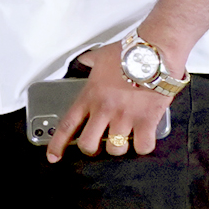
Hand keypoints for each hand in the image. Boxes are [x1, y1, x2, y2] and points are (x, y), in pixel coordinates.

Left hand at [49, 45, 173, 164]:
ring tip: (124, 138)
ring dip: (119, 147)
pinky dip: (143, 146)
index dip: (57, 145)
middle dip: (91, 149)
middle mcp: (104, 110)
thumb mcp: (100, 56)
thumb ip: (89, 62)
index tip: (53, 157)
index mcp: (89, 97)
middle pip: (88, 144)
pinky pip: (143, 146)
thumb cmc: (128, 52)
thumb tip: (85, 60)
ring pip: (115, 149)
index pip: (67, 126)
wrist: (155, 51)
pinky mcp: (148, 120)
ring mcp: (125, 117)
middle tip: (98, 144)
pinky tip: (144, 138)